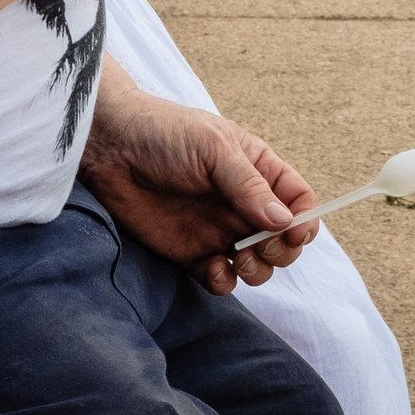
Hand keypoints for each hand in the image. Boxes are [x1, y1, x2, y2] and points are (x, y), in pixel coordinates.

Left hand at [80, 66, 317, 293]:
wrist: (110, 149)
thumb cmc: (165, 134)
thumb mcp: (214, 149)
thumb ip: (250, 186)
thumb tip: (284, 221)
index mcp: (257, 171)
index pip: (298, 201)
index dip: (304, 221)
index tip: (294, 233)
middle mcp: (242, 204)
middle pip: (283, 240)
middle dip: (281, 250)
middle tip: (260, 244)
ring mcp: (218, 230)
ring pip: (257, 264)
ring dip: (258, 270)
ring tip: (239, 257)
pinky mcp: (190, 253)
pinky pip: (220, 278)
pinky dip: (224, 281)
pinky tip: (213, 268)